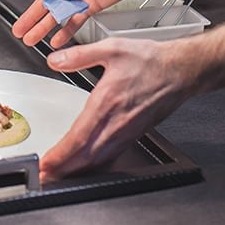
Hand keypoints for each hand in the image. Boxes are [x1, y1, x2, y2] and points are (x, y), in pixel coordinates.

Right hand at [11, 0, 151, 48]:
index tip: (50, 0)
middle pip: (48, 2)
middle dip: (33, 17)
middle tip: (20, 29)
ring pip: (59, 14)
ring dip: (45, 27)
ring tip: (31, 38)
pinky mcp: (92, 6)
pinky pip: (76, 20)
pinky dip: (66, 30)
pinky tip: (57, 39)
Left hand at [40, 38, 194, 180]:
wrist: (180, 70)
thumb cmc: (151, 61)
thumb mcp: (112, 48)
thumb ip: (80, 55)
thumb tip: (56, 60)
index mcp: (107, 103)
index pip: (78, 138)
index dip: (60, 155)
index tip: (45, 163)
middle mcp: (116, 123)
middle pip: (85, 156)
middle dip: (63, 169)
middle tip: (44, 176)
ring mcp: (127, 132)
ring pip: (98, 159)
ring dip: (77, 170)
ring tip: (59, 174)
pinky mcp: (134, 134)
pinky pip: (111, 156)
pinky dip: (95, 165)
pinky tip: (87, 165)